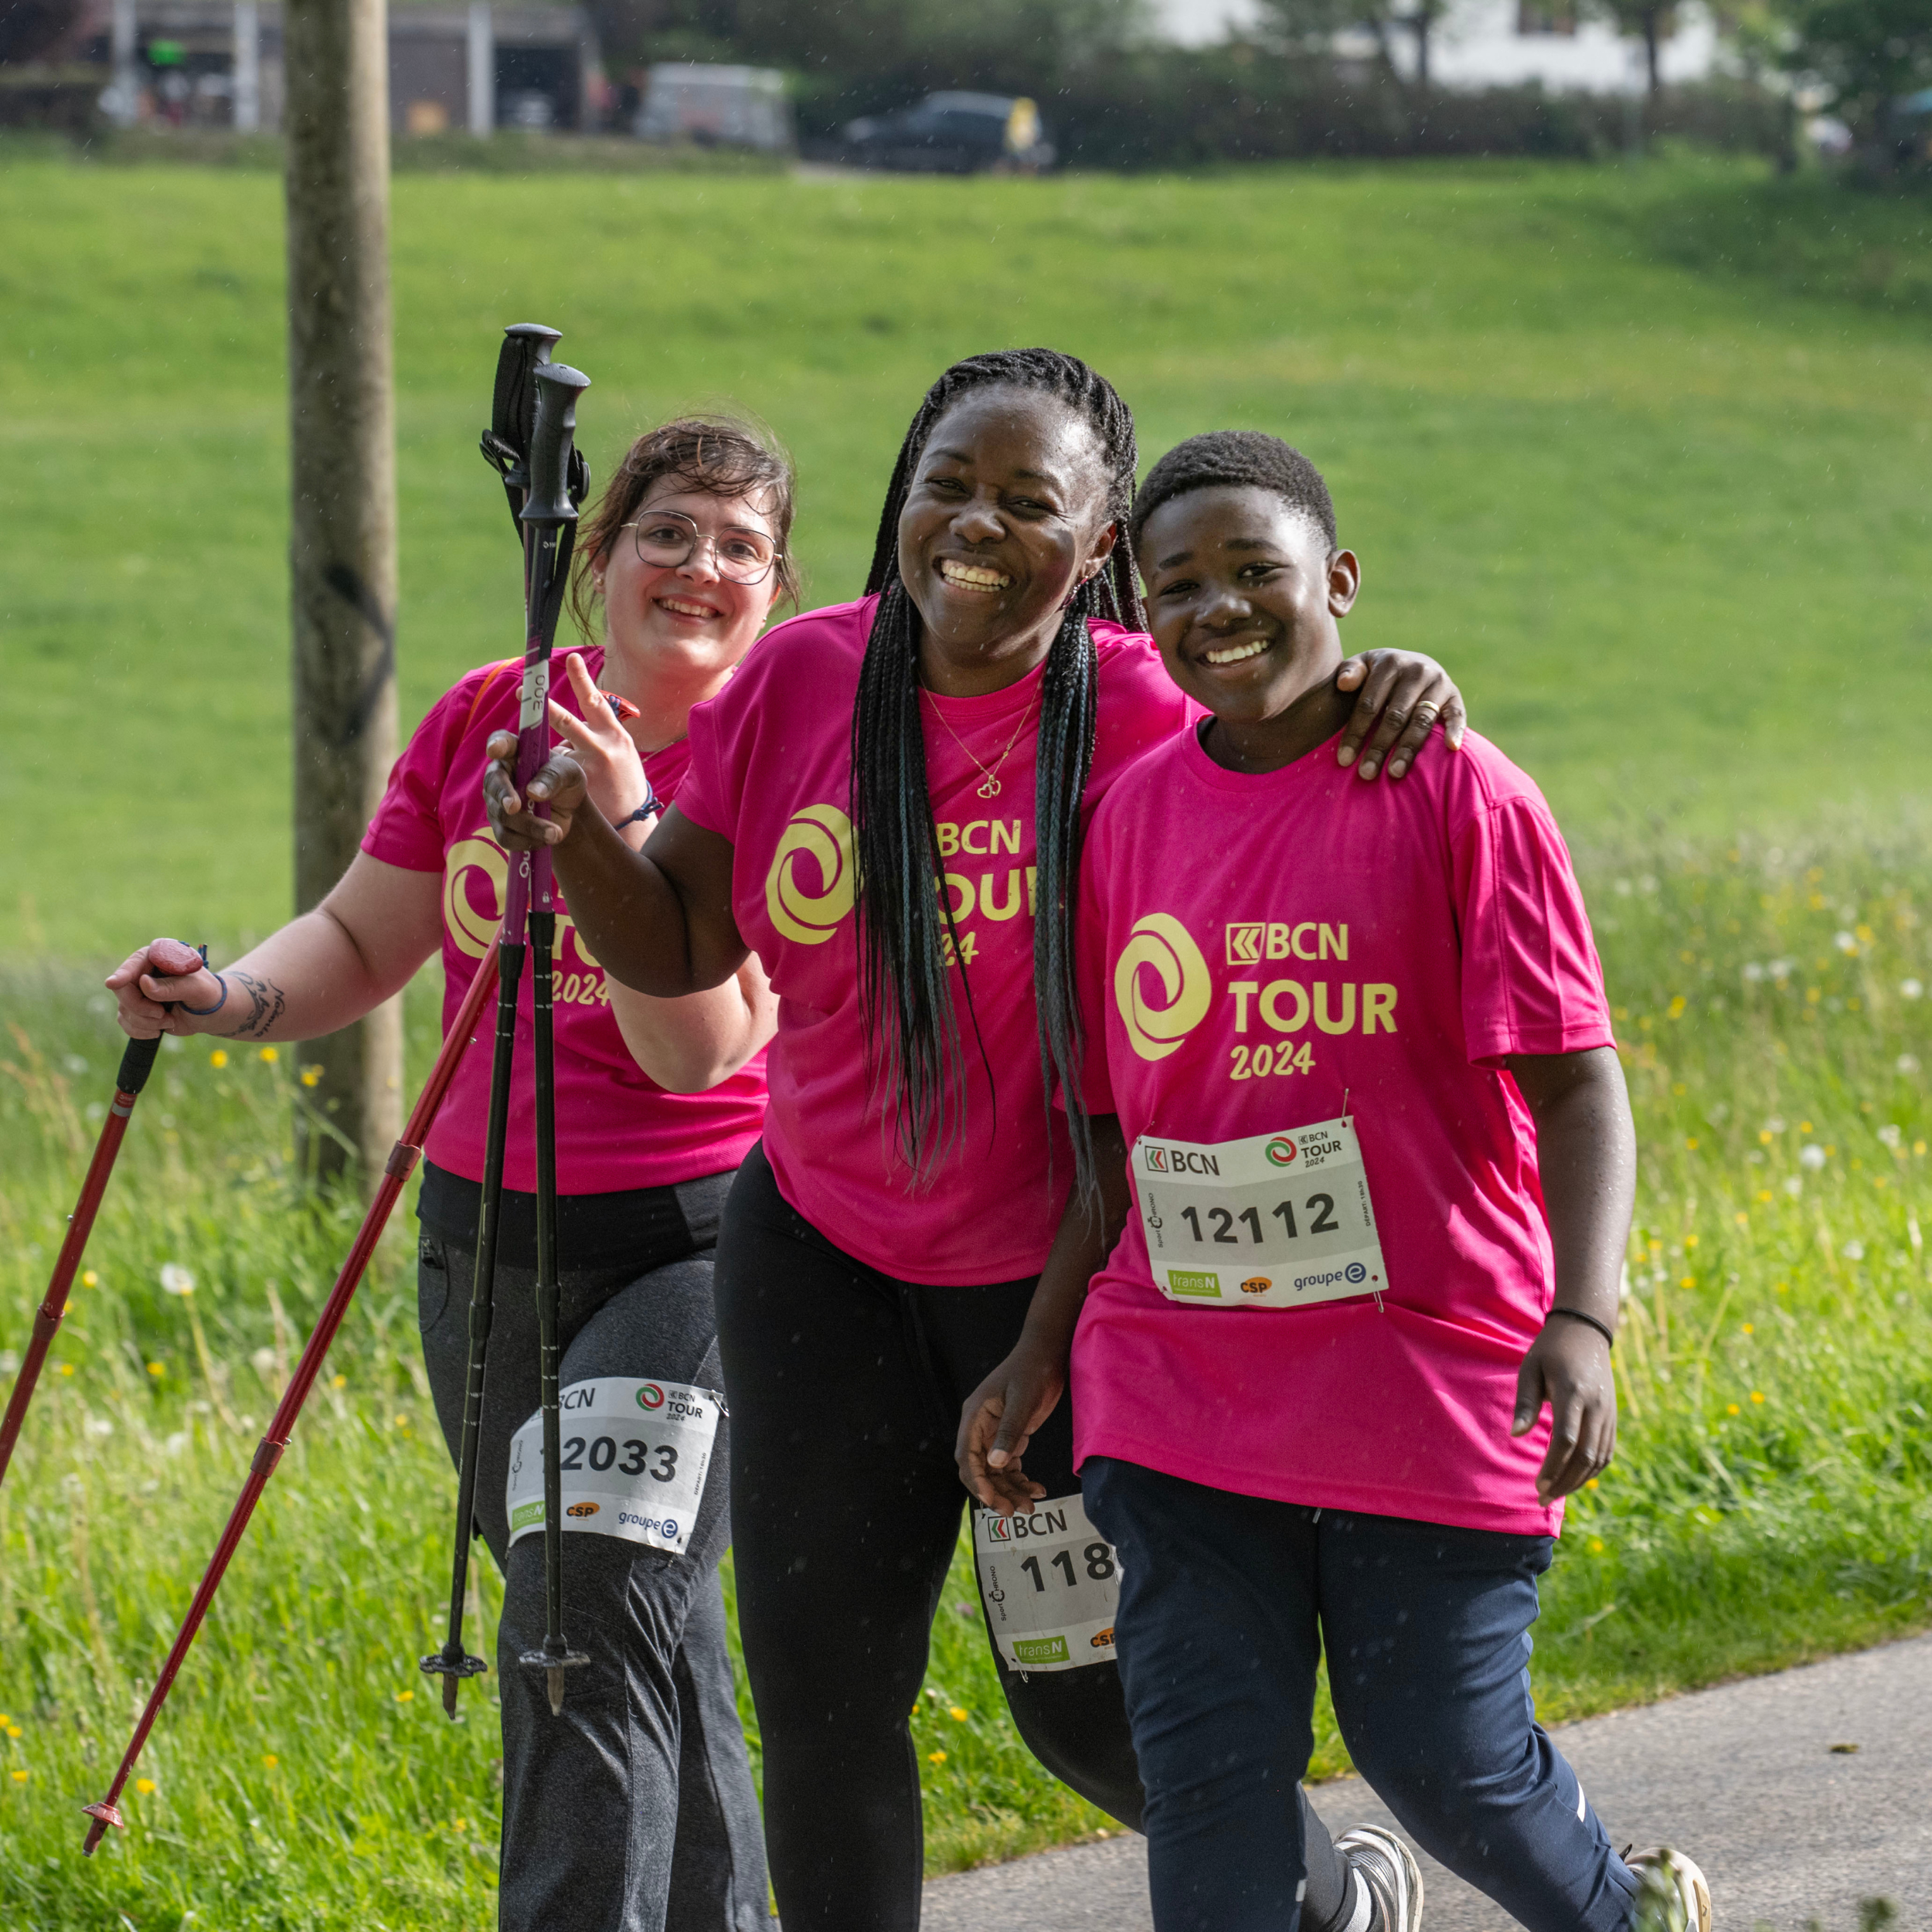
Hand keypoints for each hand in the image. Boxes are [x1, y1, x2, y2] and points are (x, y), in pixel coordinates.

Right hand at [105, 937, 220, 1036]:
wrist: (211, 1012)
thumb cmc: (208, 994)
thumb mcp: (197, 989)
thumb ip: (173, 986)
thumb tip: (144, 983)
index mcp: (158, 958)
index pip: (135, 963)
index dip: (123, 973)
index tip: (113, 983)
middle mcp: (142, 972)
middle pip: (122, 990)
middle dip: (141, 1008)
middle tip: (162, 1014)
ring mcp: (136, 991)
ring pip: (124, 1009)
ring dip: (146, 1022)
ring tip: (170, 1019)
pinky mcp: (135, 1009)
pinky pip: (125, 1023)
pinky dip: (141, 1031)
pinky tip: (159, 1029)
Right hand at [484, 731, 586, 851]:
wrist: (570, 810)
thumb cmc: (566, 781)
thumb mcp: (570, 773)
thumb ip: (554, 776)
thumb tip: (534, 791)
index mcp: (516, 752)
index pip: (501, 742)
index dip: (496, 744)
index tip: (495, 750)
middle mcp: (501, 775)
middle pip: (493, 783)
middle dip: (504, 796)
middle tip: (515, 807)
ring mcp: (497, 801)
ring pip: (502, 815)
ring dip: (529, 826)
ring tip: (554, 833)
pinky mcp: (501, 825)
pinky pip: (505, 837)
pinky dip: (526, 841)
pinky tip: (546, 840)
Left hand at [549, 653, 650, 828]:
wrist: (632, 820)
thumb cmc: (623, 782)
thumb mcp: (620, 753)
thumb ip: (597, 736)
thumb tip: (571, 726)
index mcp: (616, 733)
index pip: (597, 700)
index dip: (582, 678)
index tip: (570, 658)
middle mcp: (604, 746)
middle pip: (567, 720)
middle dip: (543, 706)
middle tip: (521, 690)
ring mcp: (590, 766)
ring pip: (555, 751)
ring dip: (546, 751)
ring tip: (546, 751)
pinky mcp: (578, 785)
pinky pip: (555, 772)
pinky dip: (551, 775)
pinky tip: (562, 785)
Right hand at [956, 1346, 1065, 1515]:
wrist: (1047, 1353)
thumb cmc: (1031, 1371)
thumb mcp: (1021, 1401)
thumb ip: (1009, 1431)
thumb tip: (995, 1465)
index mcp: (974, 1417)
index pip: (967, 1457)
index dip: (977, 1482)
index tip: (991, 1501)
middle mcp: (980, 1428)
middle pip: (980, 1469)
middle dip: (995, 1492)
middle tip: (1014, 1512)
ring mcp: (994, 1433)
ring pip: (995, 1472)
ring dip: (1010, 1490)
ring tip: (1031, 1505)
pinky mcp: (1010, 1435)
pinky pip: (1009, 1465)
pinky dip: (1020, 1480)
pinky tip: (1036, 1489)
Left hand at [1334, 650, 1467, 779]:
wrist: (1411, 664)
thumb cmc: (1378, 673)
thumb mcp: (1362, 665)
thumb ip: (1350, 671)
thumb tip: (1344, 684)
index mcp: (1390, 663)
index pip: (1369, 704)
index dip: (1356, 732)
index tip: (1344, 759)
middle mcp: (1416, 671)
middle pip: (1395, 716)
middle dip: (1379, 747)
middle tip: (1366, 774)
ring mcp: (1438, 683)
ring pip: (1421, 720)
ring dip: (1408, 748)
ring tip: (1395, 773)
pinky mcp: (1455, 695)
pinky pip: (1457, 715)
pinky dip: (1455, 730)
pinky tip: (1451, 748)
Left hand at [1512, 1318, 1616, 1505]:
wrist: (1586, 1332)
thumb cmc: (1550, 1350)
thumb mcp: (1530, 1368)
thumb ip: (1526, 1402)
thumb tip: (1517, 1435)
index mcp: (1574, 1393)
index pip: (1567, 1439)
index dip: (1553, 1466)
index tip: (1538, 1485)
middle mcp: (1597, 1406)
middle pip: (1585, 1455)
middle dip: (1563, 1481)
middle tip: (1542, 1498)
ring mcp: (1609, 1413)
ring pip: (1598, 1458)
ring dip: (1577, 1480)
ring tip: (1555, 1494)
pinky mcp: (1613, 1417)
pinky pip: (1606, 1451)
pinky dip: (1592, 1470)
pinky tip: (1574, 1479)